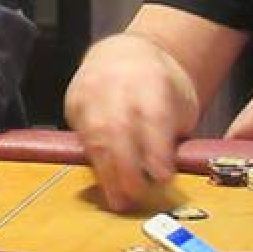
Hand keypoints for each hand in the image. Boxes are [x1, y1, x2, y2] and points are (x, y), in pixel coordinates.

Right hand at [63, 34, 197, 211]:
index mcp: (151, 81)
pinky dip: (91, 161)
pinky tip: (102, 179)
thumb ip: (174, 131)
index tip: (163, 177)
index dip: (156, 150)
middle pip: (118, 129)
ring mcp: (90, 93)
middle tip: (136, 196)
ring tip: (117, 198)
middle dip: (127, 168)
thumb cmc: (157, 83)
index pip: (152, 117)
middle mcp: (117, 85)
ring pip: (94, 136)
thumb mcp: (179, 100)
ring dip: (106, 172)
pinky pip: (80, 137)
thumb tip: (165, 172)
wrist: (123, 54)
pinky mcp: (73, 103)